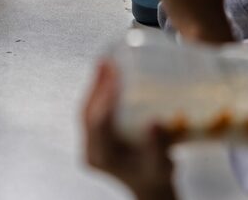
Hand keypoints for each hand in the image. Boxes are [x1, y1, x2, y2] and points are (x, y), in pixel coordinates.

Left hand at [83, 61, 177, 199]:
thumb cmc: (156, 179)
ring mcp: (90, 143)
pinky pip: (93, 109)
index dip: (104, 96)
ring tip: (106, 62)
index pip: (97, 122)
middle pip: (88, 111)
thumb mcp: (160, 166)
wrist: (150, 187)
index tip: (115, 74)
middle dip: (97, 84)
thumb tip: (155, 122)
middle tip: (108, 60)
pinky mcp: (95, 136)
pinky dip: (99, 91)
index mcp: (102, 157)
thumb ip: (157, 147)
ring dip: (96, 85)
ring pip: (87, 108)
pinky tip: (107, 76)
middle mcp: (91, 150)